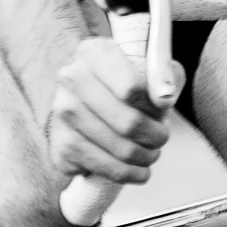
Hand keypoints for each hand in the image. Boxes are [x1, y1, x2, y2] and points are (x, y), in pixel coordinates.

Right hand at [47, 36, 179, 189]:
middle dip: (155, 136)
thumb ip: (163, 75)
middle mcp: (71, 80)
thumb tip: (165, 97)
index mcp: (94, 52)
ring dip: (145, 156)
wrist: (86, 100)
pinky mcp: (61, 146)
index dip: (156, 106)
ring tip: (151, 152)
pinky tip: (138, 169)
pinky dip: (130, 173)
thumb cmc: (124, 82)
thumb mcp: (147, 66)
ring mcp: (62, 114)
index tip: (163, 110)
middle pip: (129, 122)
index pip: (133, 89)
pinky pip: (106, 169)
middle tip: (161, 137)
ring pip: (121, 149)